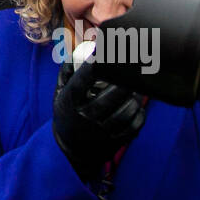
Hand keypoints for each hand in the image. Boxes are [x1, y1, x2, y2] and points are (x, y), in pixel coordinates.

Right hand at [52, 57, 147, 179]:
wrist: (70, 150)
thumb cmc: (67, 113)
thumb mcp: (59, 94)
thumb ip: (67, 71)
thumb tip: (80, 49)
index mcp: (70, 102)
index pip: (84, 78)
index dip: (97, 64)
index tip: (105, 53)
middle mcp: (85, 117)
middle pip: (111, 94)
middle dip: (125, 80)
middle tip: (132, 71)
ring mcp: (101, 131)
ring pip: (126, 110)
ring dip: (135, 97)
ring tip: (137, 89)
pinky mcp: (114, 142)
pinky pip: (134, 126)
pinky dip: (139, 114)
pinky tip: (138, 106)